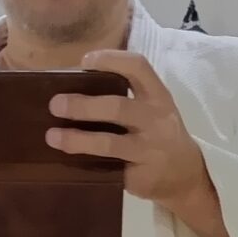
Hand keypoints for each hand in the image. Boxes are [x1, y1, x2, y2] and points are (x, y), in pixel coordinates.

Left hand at [47, 49, 221, 228]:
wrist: (186, 175)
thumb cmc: (159, 133)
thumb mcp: (154, 108)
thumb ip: (125, 96)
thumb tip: (72, 87)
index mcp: (158, 96)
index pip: (138, 68)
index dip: (111, 60)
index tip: (85, 61)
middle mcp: (156, 120)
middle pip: (118, 107)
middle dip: (83, 106)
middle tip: (55, 105)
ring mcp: (149, 150)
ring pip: (110, 143)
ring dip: (78, 139)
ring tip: (52, 136)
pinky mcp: (139, 176)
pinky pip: (108, 169)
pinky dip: (85, 163)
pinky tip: (68, 160)